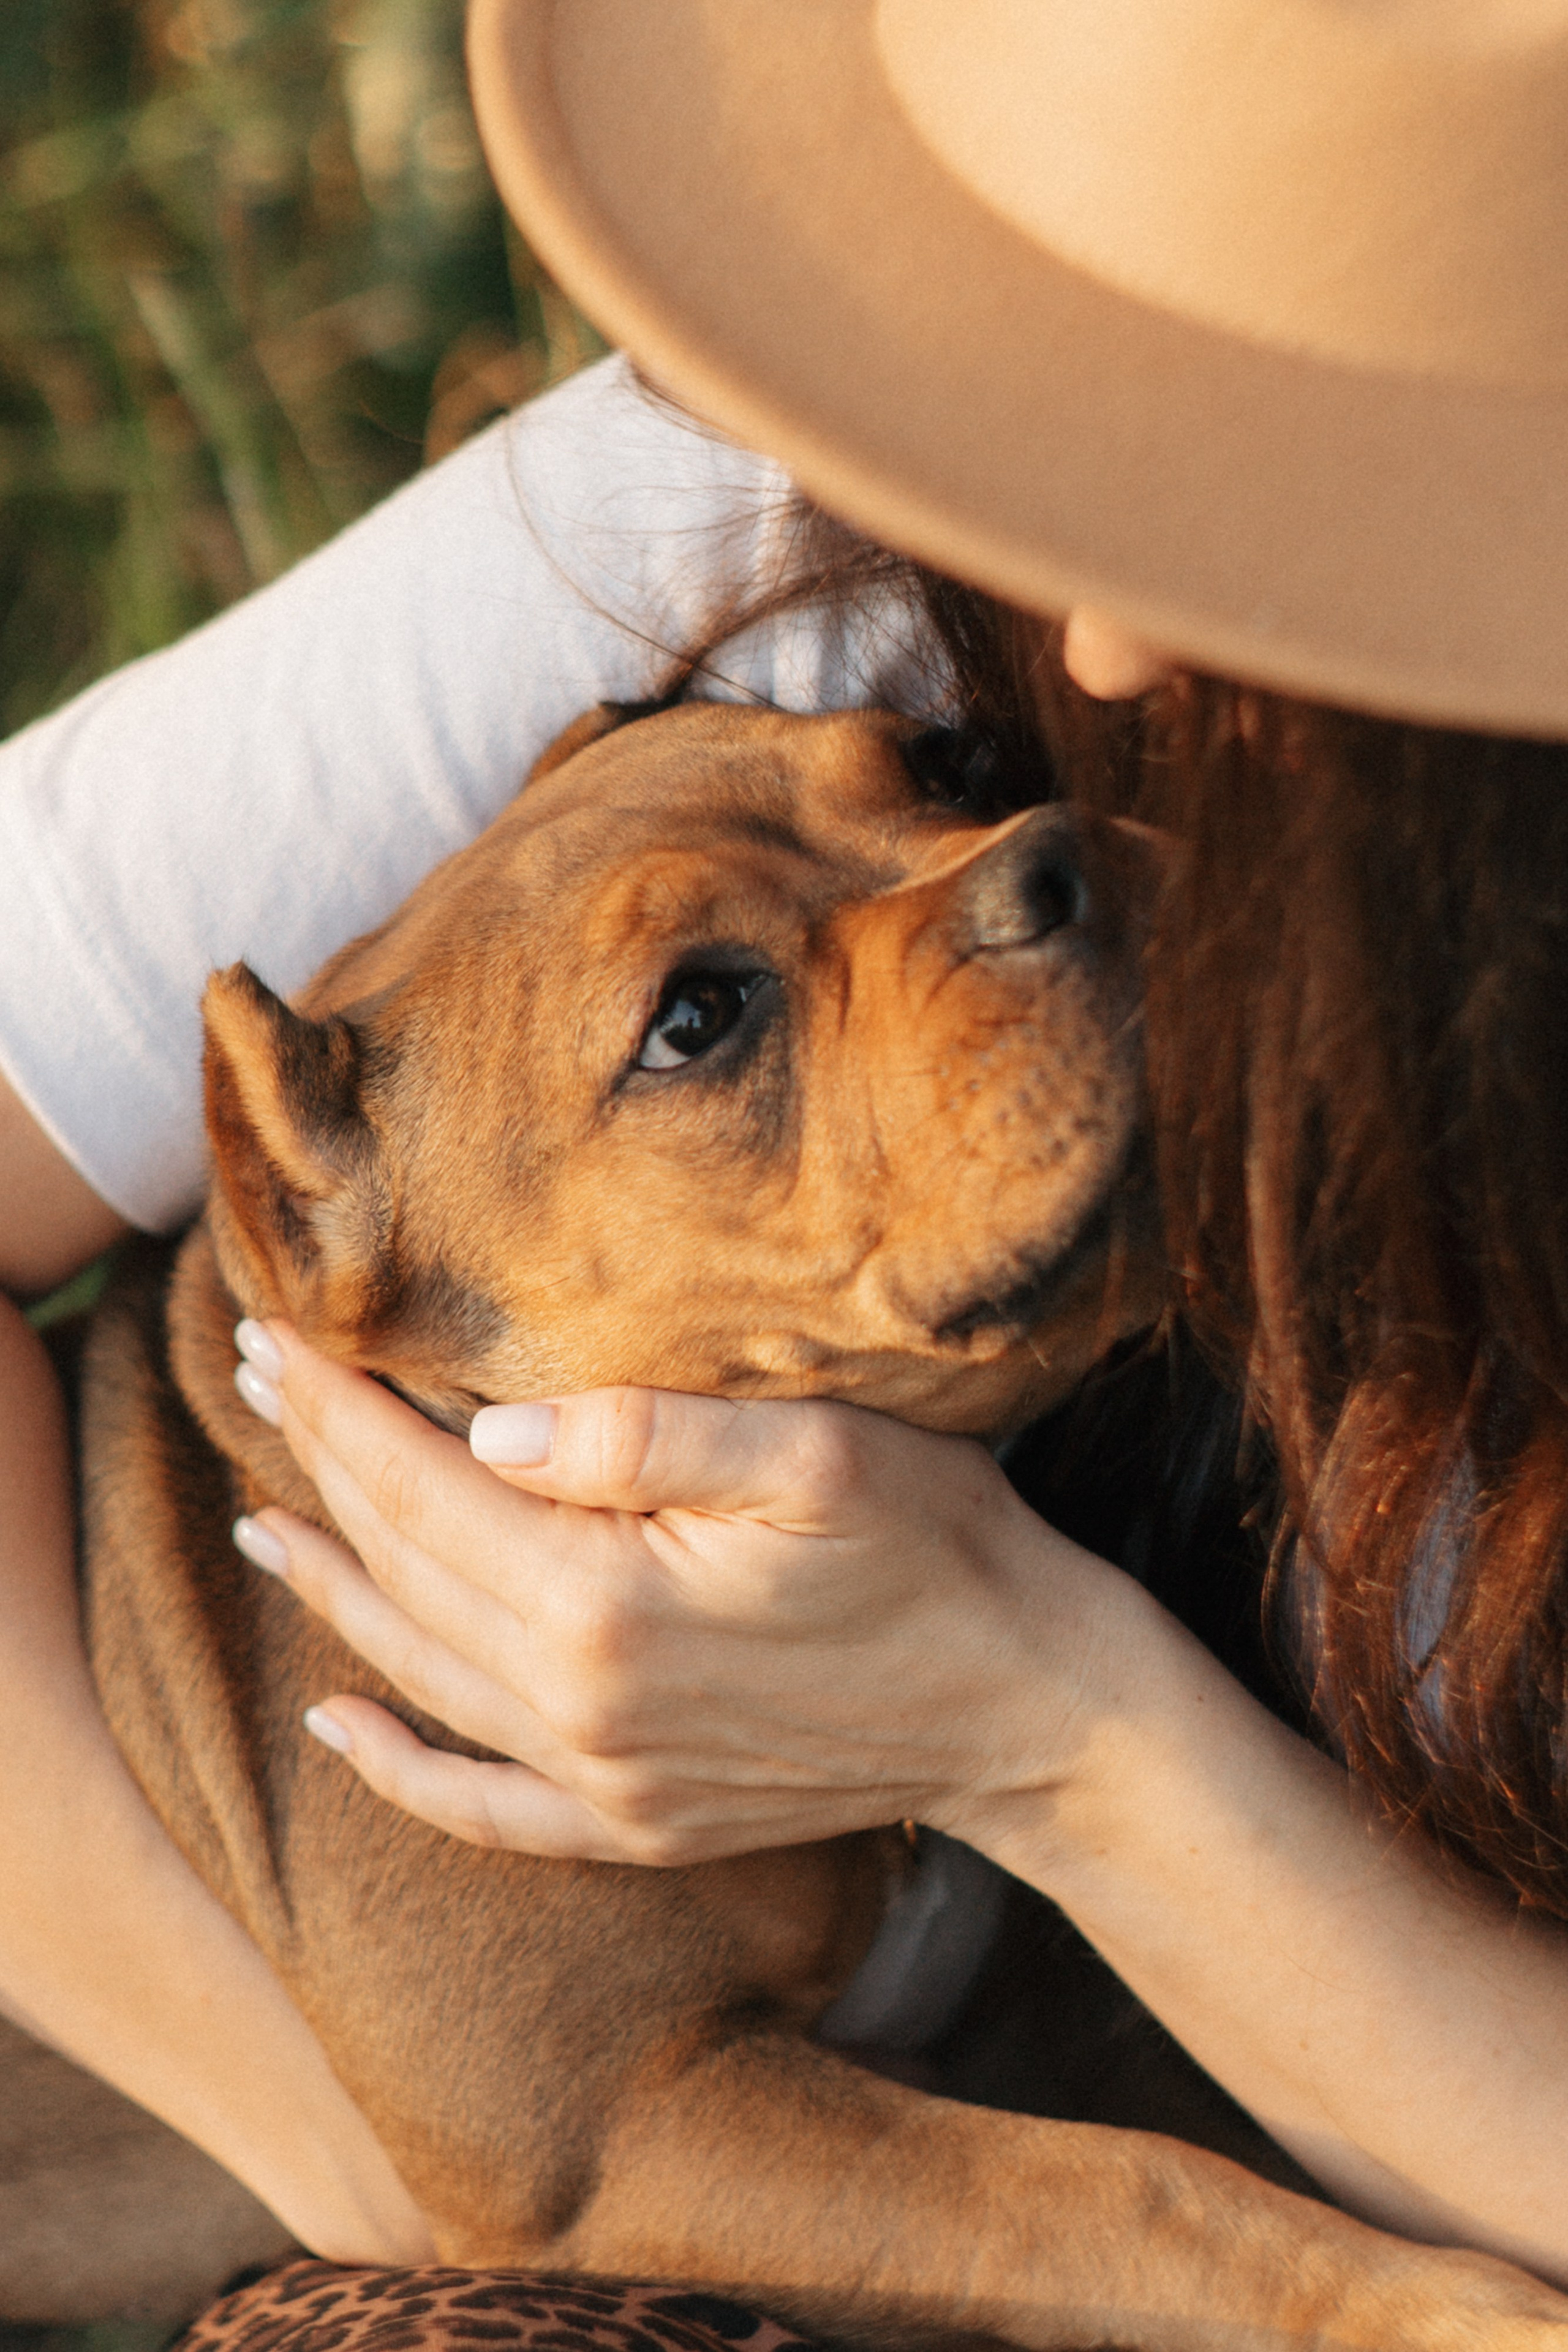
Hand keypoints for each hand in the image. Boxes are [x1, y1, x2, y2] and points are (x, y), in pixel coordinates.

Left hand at [232, 1323, 1127, 1864]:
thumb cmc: (941, 1549)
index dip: (340, 1408)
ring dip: (333, 1590)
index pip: (423, 1489)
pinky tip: (341, 1726)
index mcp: (606, 1607)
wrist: (1035, 1706)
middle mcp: (581, 1711)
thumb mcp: (816, 1453)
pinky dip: (399, 1766)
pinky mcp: (642, 1820)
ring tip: (261, 1520)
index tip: (275, 1333)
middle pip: (407, 1571)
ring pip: (421, 1675)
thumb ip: (642, 1437)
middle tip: (254, 1379)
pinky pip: (481, 1807)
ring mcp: (608, 1781)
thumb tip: (486, 1436)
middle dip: (321, 1467)